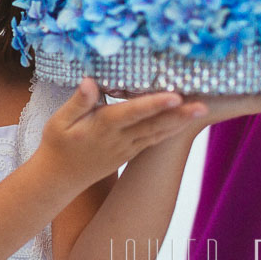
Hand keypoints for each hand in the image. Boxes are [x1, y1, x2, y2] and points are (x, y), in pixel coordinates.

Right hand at [36, 79, 205, 189]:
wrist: (59, 178)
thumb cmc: (57, 144)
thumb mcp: (59, 121)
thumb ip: (78, 102)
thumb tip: (90, 81)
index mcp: (102, 127)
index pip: (131, 112)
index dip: (153, 104)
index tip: (174, 95)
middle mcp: (119, 139)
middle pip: (153, 125)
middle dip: (178, 115)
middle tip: (203, 106)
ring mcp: (126, 148)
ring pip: (158, 133)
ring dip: (180, 122)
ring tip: (200, 111)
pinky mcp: (129, 153)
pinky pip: (153, 140)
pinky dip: (170, 131)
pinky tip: (184, 121)